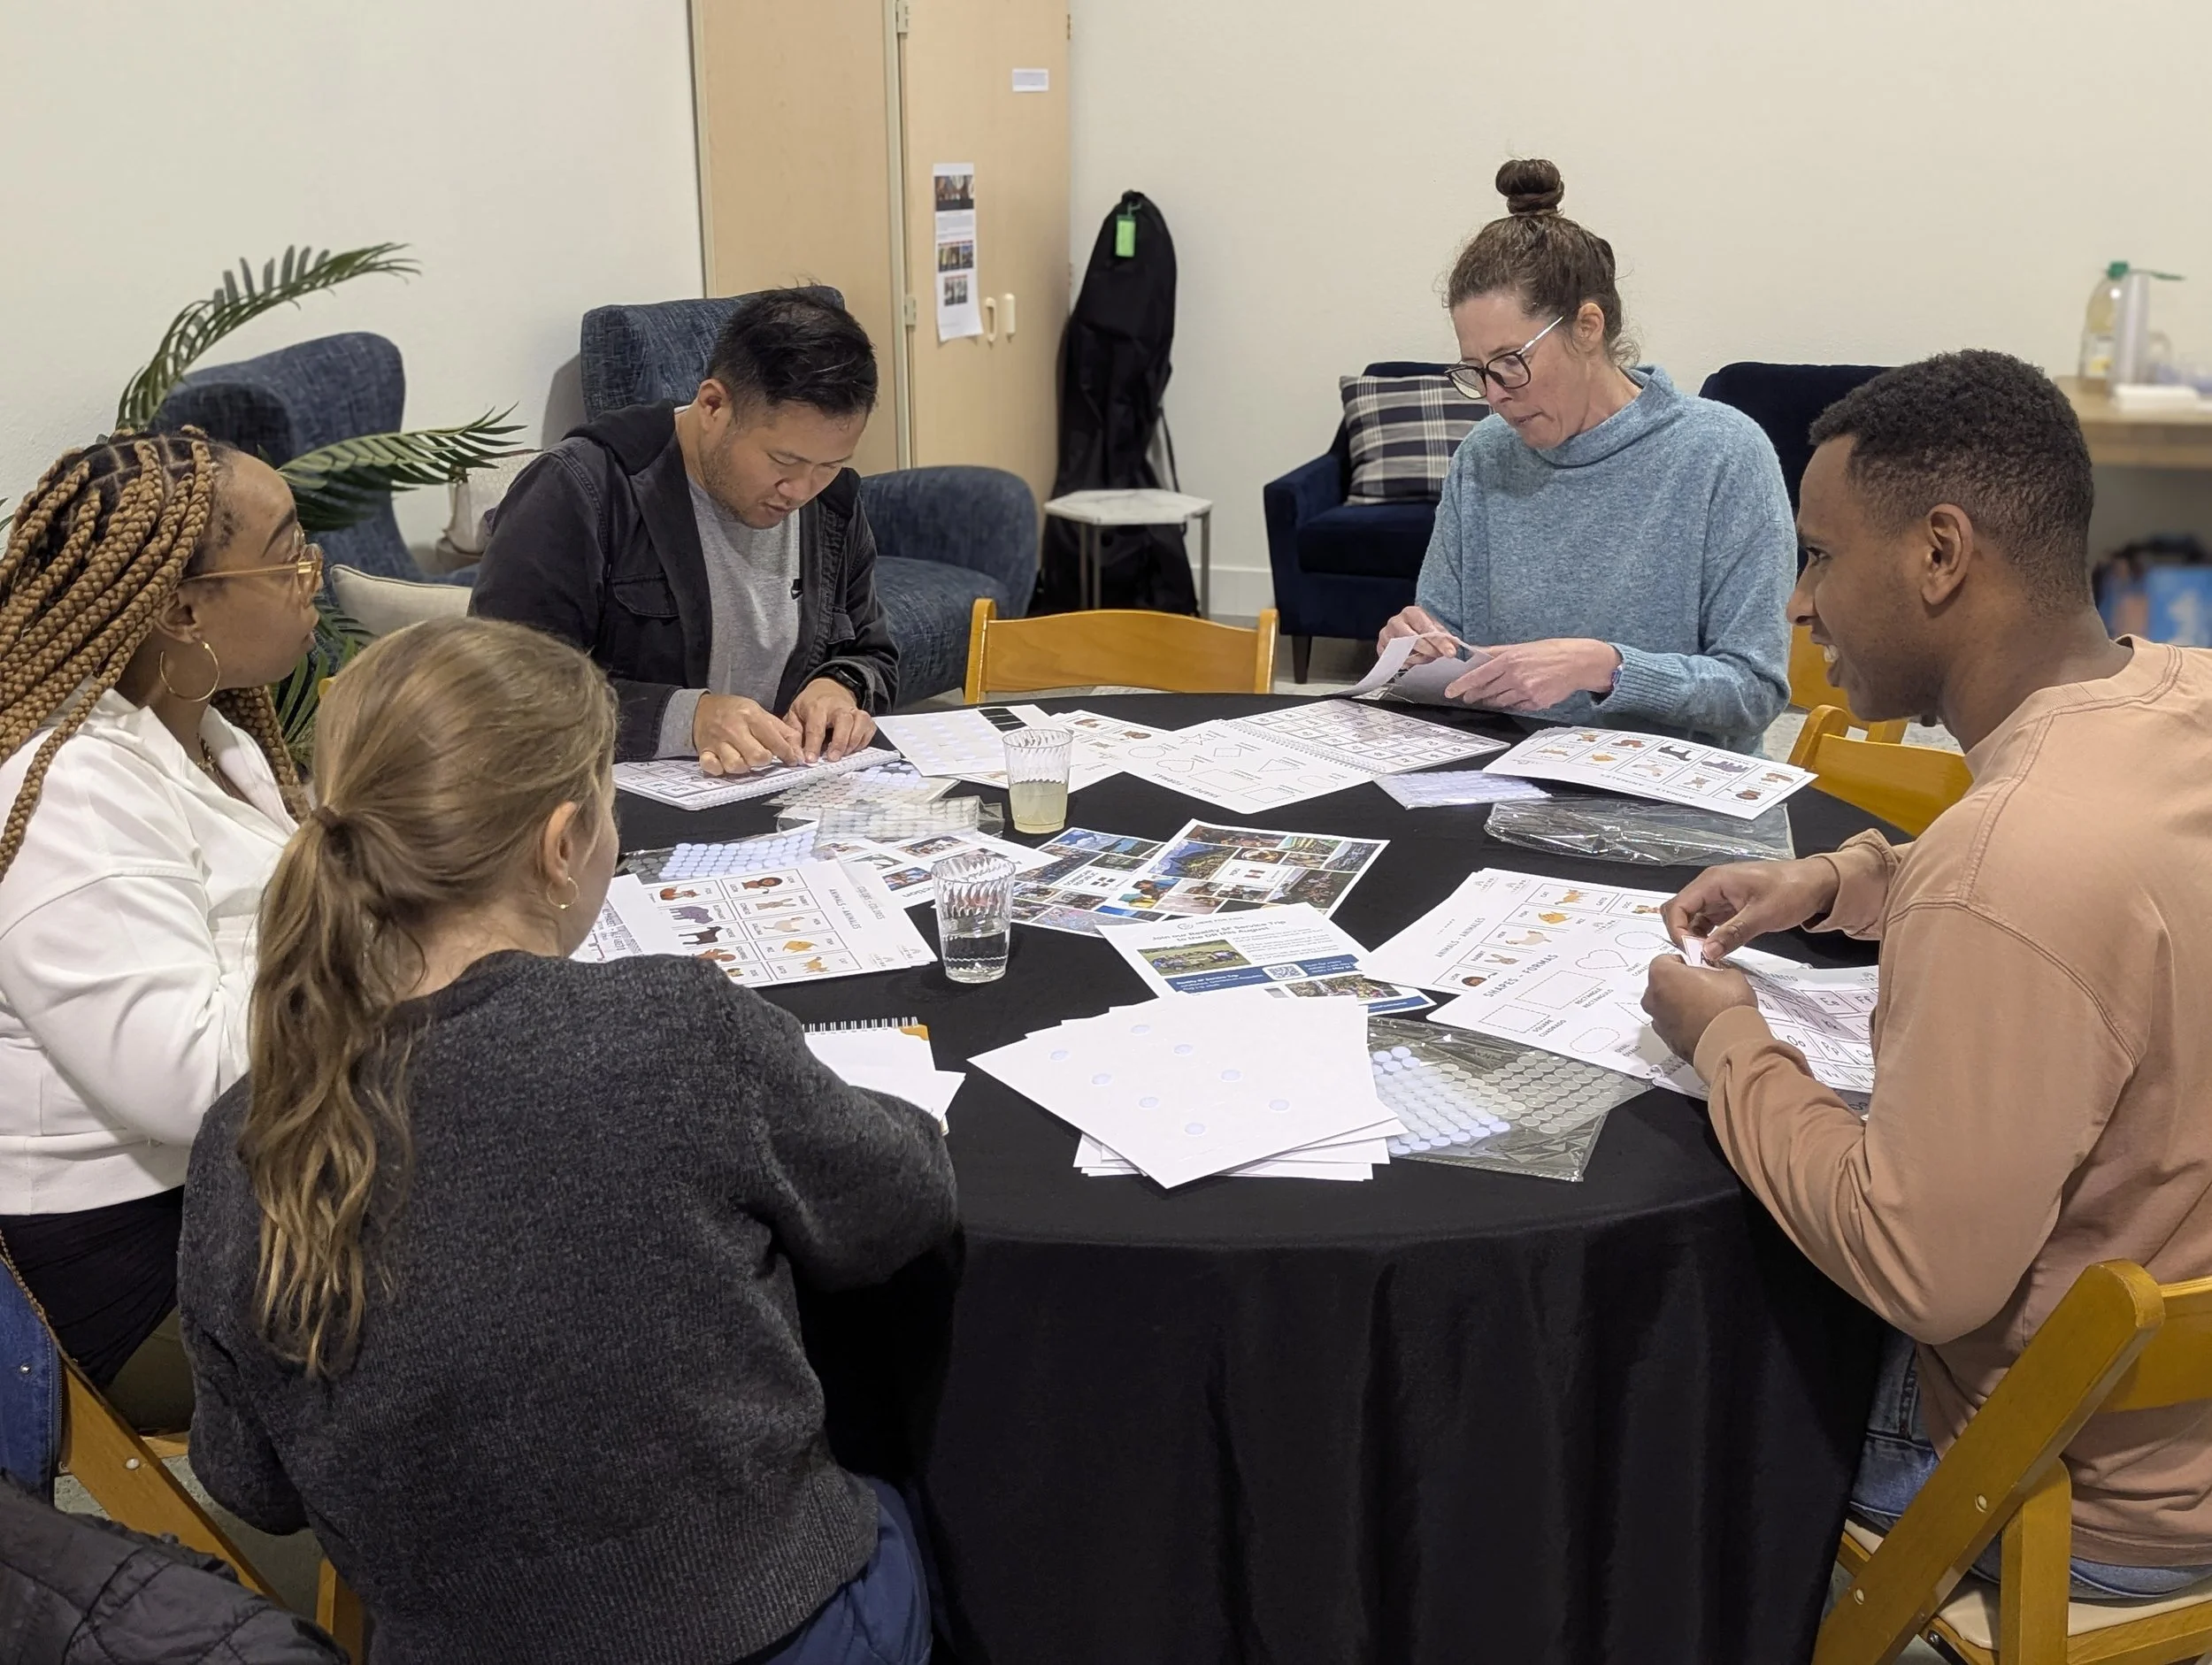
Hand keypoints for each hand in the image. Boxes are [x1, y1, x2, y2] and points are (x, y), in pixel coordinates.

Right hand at [693, 693, 802, 774]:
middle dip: (764, 760)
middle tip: (763, 756)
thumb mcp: (760, 713)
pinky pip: (712, 767)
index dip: (787, 754)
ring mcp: (717, 741)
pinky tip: (725, 764)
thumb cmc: (735, 712)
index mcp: (750, 716)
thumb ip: (782, 732)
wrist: (702, 708)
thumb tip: (799, 754)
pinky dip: (720, 769)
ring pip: (736, 766)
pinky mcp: (704, 751)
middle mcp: (733, 729)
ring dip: (744, 767)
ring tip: (744, 759)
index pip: (774, 741)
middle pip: (757, 757)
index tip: (791, 760)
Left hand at [786, 677, 876, 762]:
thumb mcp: (794, 715)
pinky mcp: (864, 716)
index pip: (816, 727)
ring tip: (844, 754)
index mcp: (817, 707)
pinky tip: (854, 748)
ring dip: (854, 741)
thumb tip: (796, 756)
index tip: (811, 759)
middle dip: (840, 742)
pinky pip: (869, 728)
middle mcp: (838, 707)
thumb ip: (794, 736)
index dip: (813, 745)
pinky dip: (864, 740)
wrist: (828, 688)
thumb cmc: (810, 705)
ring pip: (861, 722)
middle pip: (844, 721)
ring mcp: (853, 710)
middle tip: (833, 758)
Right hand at [1378, 605, 1455, 665]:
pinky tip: (1412, 661)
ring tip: (1425, 658)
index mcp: (1412, 613)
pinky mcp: (1381, 647)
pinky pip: (1394, 660)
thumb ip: (1445, 638)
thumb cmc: (1420, 629)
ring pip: (1403, 652)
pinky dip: (1405, 663)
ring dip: (1418, 659)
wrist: (1405, 630)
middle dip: (1429, 651)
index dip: (1439, 642)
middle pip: (1413, 640)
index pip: (1426, 628)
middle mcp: (1396, 621)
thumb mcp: (1435, 629)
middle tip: (1437, 655)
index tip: (1450, 653)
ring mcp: (1386, 634)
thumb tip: (1453, 648)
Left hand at [1444, 638, 1620, 709]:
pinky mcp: (1536, 702)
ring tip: (1487, 697)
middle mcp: (1516, 677)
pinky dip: (1513, 702)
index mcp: (1510, 660)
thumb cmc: (1550, 651)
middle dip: (1475, 695)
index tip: (1450, 691)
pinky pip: (1517, 705)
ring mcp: (1526, 692)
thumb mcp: (1522, 647)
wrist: (1578, 662)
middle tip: (1467, 697)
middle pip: (1487, 691)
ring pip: (1500, 701)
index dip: (1461, 685)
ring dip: (1492, 700)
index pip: (1478, 675)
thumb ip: (1497, 652)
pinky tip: (1514, 696)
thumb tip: (1476, 653)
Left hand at [1642, 953, 1757, 1064]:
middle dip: (1679, 985)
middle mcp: (1652, 998)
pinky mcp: (1667, 1041)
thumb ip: (1714, 971)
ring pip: (1666, 1007)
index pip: (1665, 960)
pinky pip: (1673, 1027)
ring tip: (1706, 1008)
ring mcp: (1658, 1022)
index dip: (1684, 963)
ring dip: (1680, 1006)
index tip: (1696, 967)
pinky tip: (1704, 1024)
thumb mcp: (1729, 975)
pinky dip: (1684, 1025)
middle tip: (1703, 987)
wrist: (1730, 1043)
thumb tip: (1716, 975)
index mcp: (1661, 974)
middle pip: (1662, 985)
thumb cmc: (1726, 1008)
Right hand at [1661, 856, 1841, 958]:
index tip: (1691, 953)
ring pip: (1693, 919)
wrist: (1818, 884)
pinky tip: (1717, 951)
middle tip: (1698, 957)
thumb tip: (1706, 953)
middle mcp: (1711, 887)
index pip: (1678, 906)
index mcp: (1714, 881)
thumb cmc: (1791, 891)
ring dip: (1695, 939)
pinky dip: (1709, 937)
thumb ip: (1732, 933)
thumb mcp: (1762, 915)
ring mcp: (1720, 897)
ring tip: (1708, 958)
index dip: (1677, 931)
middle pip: (1681, 912)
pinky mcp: (1729, 907)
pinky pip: (1709, 923)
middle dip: (1683, 935)